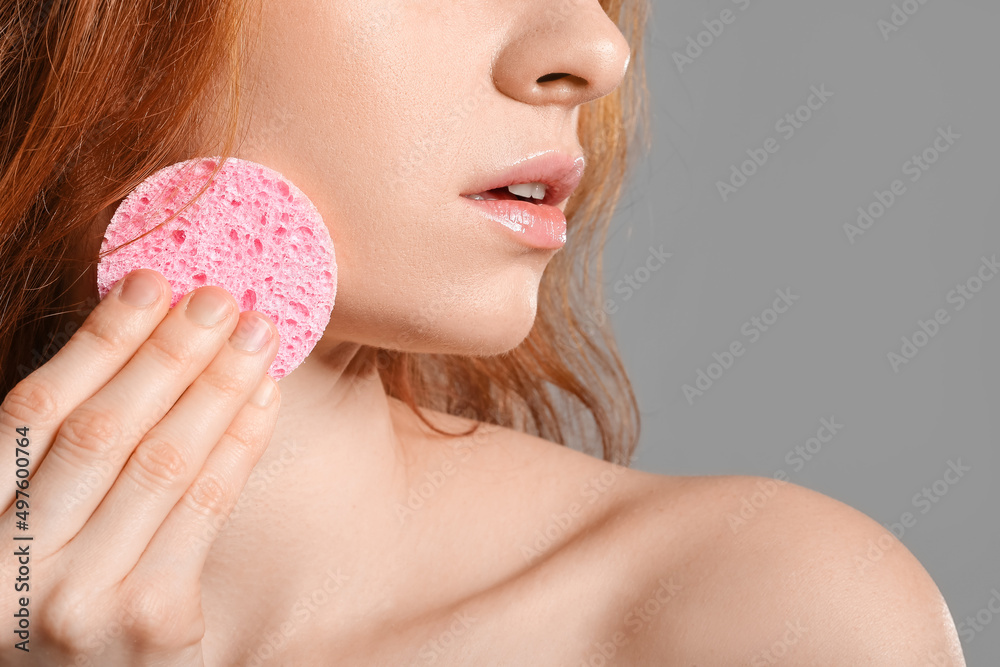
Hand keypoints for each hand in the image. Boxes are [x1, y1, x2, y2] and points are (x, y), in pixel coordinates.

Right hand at [0, 268, 280, 665]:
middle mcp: (11, 563)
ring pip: (162, 462)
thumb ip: (56, 454)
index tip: (150, 284)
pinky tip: (264, 400)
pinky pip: (205, 509)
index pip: (33, 410)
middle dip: (170, 353)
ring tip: (257, 337)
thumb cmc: (61, 588)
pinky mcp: (149, 622)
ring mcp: (80, 599)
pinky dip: (239, 444)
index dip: (97, 341)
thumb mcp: (30, 522)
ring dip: (217, 387)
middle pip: (103, 430)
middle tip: (220, 299)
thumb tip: (136, 339)